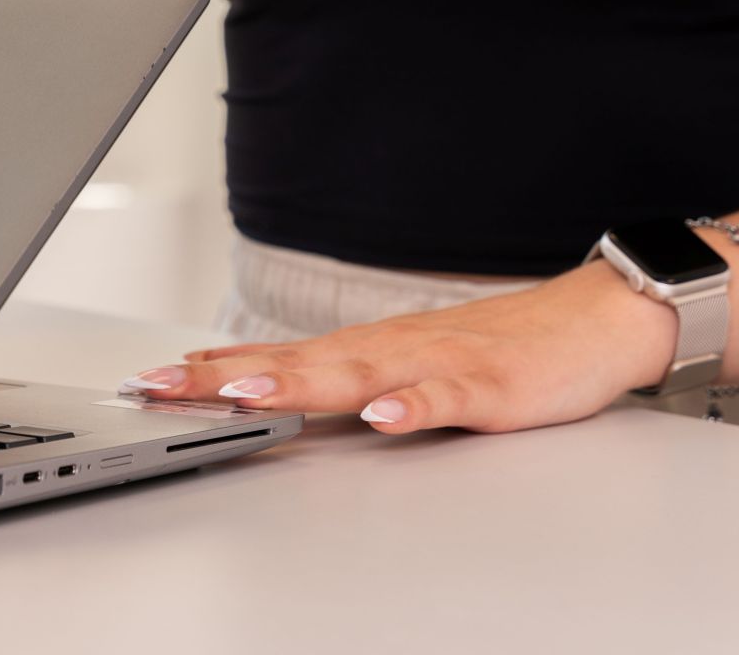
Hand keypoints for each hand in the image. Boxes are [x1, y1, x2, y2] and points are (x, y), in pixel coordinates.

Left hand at [121, 261, 678, 433]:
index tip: (149, 383)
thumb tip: (267, 388)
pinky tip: (383, 418)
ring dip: (298, 382)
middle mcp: (389, 349)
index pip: (272, 358)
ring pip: (357, 373)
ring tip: (245, 392)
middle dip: (224, 376)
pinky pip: (447, 398)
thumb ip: (342, 381)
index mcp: (365, 351)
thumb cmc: (496, 349)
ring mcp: (437, 364)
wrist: (589, 320)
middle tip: (164, 386)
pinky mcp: (490, 386)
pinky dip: (413, 406)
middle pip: (294, 362)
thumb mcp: (405, 369)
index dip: (208, 370)